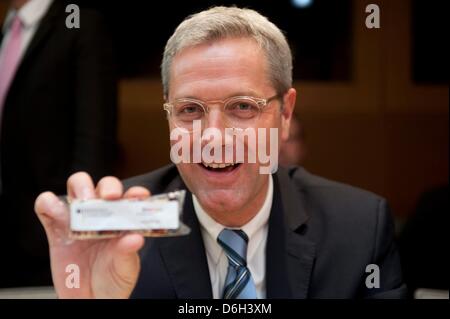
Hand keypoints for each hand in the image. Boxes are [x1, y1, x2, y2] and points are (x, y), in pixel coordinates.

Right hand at [35, 172, 148, 297]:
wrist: (89, 301)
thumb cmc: (112, 281)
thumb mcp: (125, 269)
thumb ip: (128, 253)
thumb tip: (135, 238)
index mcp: (124, 221)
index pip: (131, 198)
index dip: (135, 193)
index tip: (138, 196)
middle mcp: (103, 214)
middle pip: (104, 186)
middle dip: (107, 186)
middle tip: (108, 198)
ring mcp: (79, 219)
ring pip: (77, 187)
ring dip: (79, 187)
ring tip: (82, 202)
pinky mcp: (57, 229)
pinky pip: (48, 207)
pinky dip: (47, 202)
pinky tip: (52, 207)